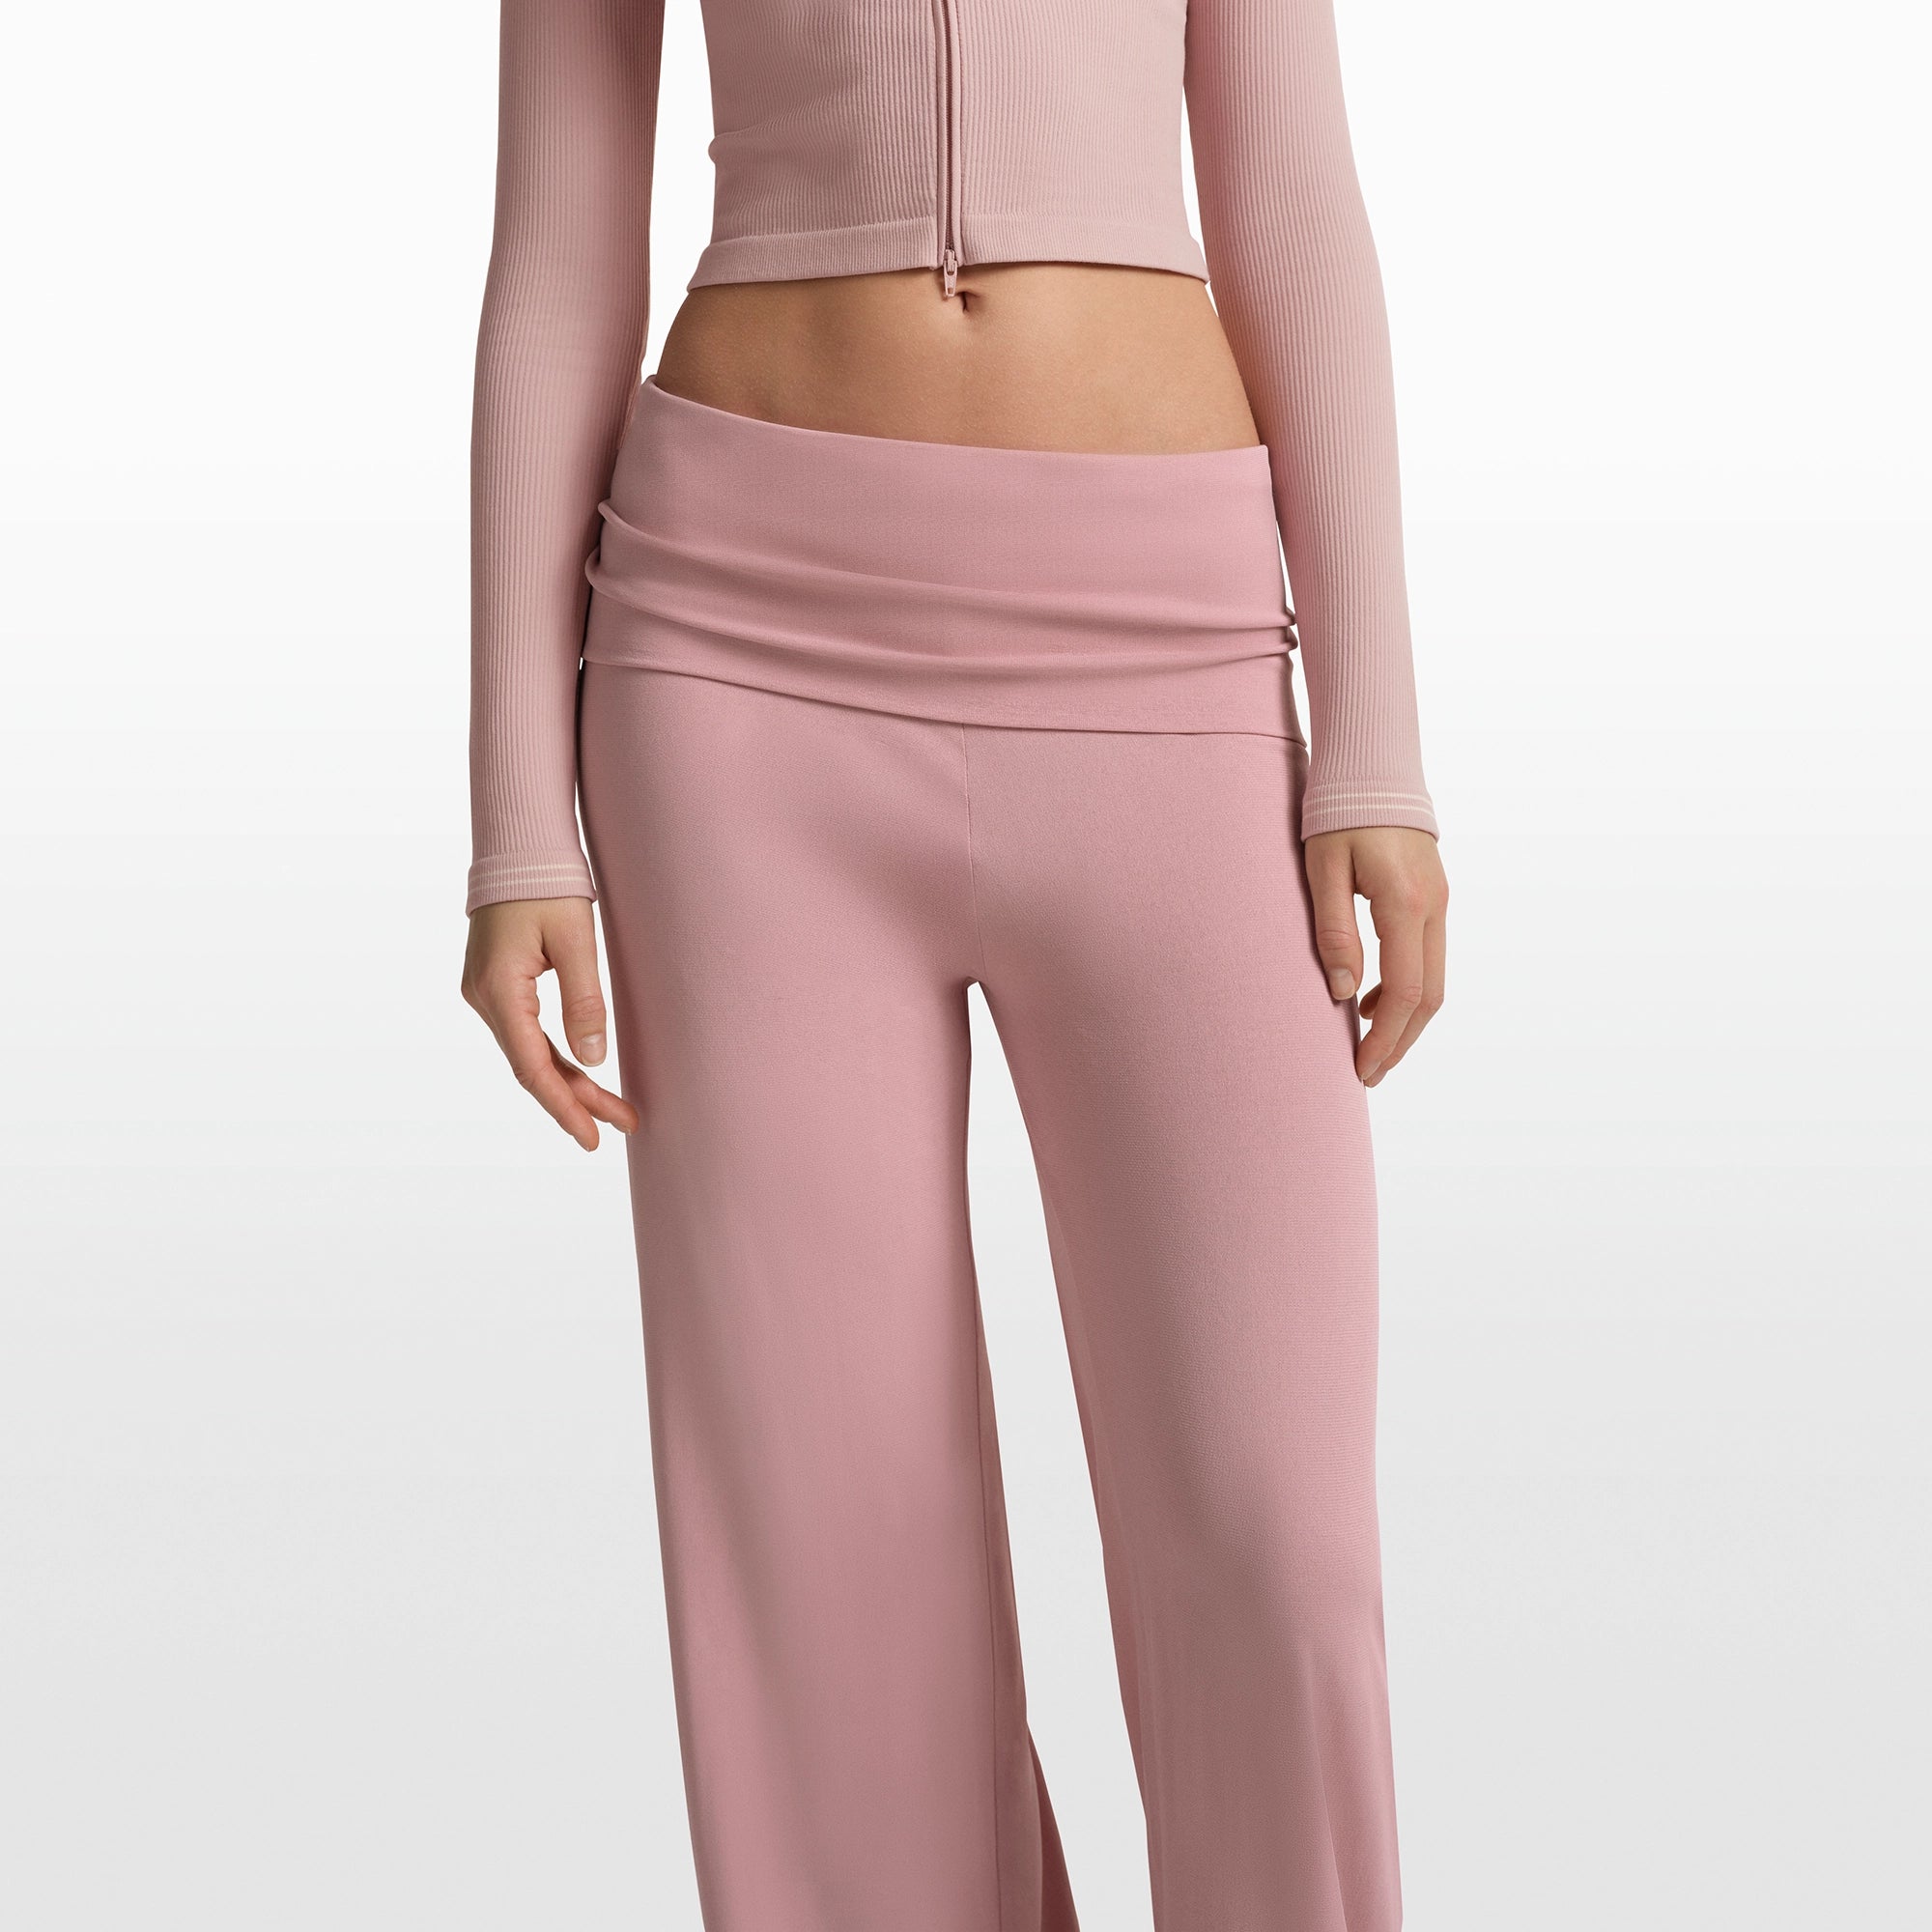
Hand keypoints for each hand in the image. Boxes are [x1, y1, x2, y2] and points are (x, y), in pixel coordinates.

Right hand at [461, 896, 639, 1148]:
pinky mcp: (495, 985)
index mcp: (499, 990)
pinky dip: (554, 1056)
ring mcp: (485, 993)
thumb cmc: (549, 885)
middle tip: (621, 1125)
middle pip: (532, 1066)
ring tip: (613, 1108)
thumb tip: (594, 1059)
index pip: (532, 1067)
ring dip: (569, 1080)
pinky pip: (526, 1033)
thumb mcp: (576, 941)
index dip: (563, 1107)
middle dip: (576, 1099)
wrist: (517, 846)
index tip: (592, 1137)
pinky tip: (582, 1074)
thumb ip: (584, 1001)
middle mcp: (483, 998)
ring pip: (529, 1052)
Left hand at [1304, 826, 1447, 1086]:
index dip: (1384, 1038)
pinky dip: (1408, 990)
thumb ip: (1333, 931)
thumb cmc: (1338, 814)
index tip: (1362, 1068)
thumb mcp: (1322, 869)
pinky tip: (1371, 1001)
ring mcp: (1440, 902)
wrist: (1373, 767)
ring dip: (1406, 1021)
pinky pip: (1429, 958)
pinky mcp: (1435, 898)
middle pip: (1429, 996)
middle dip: (1401, 1042)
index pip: (1403, 991)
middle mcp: (1433, 907)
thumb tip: (1341, 992)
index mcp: (1404, 903)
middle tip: (1369, 1074)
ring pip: (1435, 980)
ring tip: (1371, 1048)